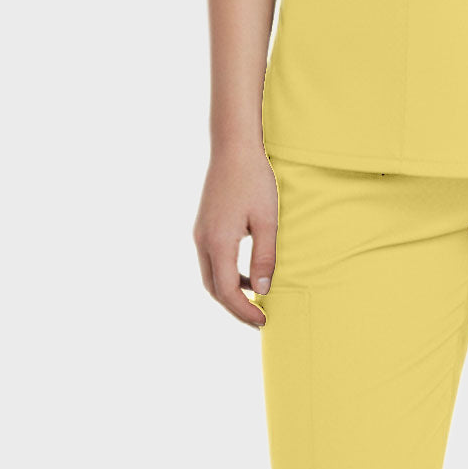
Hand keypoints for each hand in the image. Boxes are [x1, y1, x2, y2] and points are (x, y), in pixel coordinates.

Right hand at [192, 141, 278, 327]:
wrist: (233, 148)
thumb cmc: (254, 180)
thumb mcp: (267, 220)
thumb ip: (265, 256)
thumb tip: (262, 290)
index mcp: (218, 242)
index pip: (227, 291)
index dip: (244, 311)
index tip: (263, 321)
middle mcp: (203, 241)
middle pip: (213, 288)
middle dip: (234, 307)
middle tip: (257, 318)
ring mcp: (200, 232)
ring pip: (210, 275)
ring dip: (229, 291)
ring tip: (254, 300)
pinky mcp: (203, 225)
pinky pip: (212, 260)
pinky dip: (226, 274)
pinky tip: (246, 274)